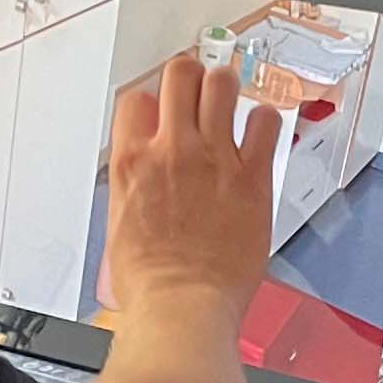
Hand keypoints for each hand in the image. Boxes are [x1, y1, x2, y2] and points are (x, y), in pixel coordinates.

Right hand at [99, 53, 279, 328]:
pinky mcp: (252, 177)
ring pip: (221, 84)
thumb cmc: (150, 282)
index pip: (135, 100)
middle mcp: (173, 150)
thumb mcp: (118, 224)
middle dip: (188, 76)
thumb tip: (142, 171)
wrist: (182, 307)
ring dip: (224, 87)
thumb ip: (133, 185)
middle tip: (195, 90)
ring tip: (227, 100)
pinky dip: (263, 120)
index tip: (157, 110)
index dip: (148, 102)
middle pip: (179, 75)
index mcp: (132, 162)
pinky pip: (264, 122)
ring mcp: (215, 159)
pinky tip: (259, 130)